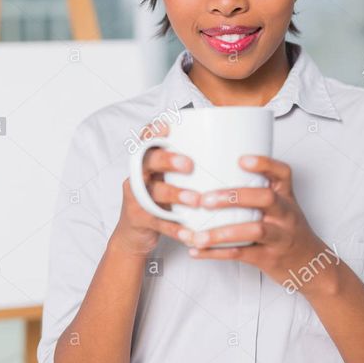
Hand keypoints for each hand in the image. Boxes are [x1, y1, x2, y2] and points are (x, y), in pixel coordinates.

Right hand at [111, 121, 201, 255]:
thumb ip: (187, 168)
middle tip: (189, 164)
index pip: (146, 140)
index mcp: (147, 163)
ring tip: (195, 200)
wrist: (133, 236)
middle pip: (147, 161)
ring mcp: (136, 198)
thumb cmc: (160, 202)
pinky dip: (175, 228)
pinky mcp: (139, 219)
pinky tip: (191, 233)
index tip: (168, 126)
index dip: (153, 131)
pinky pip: (158, 223)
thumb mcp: (167, 180)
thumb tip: (230, 152)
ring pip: (153, 192)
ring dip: (175, 195)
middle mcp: (138, 176)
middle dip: (167, 160)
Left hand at [179, 154, 325, 286]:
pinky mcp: (270, 258)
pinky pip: (242, 254)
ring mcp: (279, 236)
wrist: (310, 265)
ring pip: (254, 230)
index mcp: (286, 197)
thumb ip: (257, 192)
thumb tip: (214, 176)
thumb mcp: (282, 207)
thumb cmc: (288, 231)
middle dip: (234, 197)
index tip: (241, 160)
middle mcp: (285, 214)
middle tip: (205, 200)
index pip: (282, 173)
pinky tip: (197, 251)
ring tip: (197, 236)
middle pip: (266, 198)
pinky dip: (217, 253)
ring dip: (222, 233)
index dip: (264, 164)